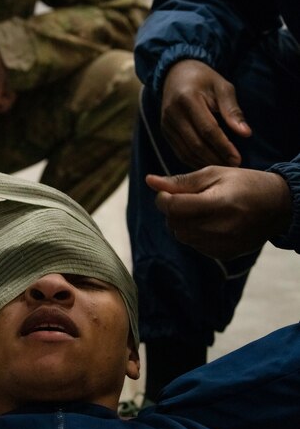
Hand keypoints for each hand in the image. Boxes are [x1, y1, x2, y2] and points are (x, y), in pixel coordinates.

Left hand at [146, 166, 291, 258]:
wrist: (277, 206)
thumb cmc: (243, 183)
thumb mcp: (213, 174)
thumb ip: (181, 181)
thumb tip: (150, 181)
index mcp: (219, 203)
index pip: (174, 207)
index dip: (163, 199)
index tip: (166, 192)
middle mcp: (221, 227)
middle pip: (175, 223)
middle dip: (172, 210)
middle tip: (184, 198)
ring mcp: (223, 244)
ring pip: (182, 236)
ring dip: (181, 222)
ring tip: (198, 209)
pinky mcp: (224, 254)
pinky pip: (195, 245)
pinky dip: (194, 233)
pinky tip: (208, 222)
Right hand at [161, 60, 251, 168]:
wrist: (177, 74)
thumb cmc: (204, 80)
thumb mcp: (222, 88)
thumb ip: (233, 110)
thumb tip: (246, 134)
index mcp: (187, 99)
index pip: (207, 129)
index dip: (223, 146)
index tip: (237, 159)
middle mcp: (172, 113)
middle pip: (195, 144)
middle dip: (215, 158)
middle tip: (233, 166)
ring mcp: (165, 124)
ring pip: (186, 152)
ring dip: (205, 163)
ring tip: (223, 166)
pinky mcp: (164, 131)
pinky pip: (179, 152)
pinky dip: (194, 161)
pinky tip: (208, 163)